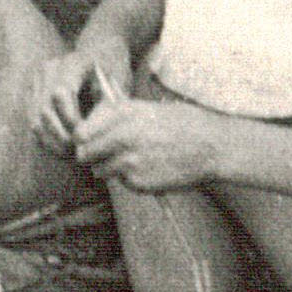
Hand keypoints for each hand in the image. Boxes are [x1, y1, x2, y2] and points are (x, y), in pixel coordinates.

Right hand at [34, 46, 121, 157]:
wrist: (101, 53)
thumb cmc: (114, 73)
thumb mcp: (116, 88)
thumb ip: (103, 110)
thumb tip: (83, 137)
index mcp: (73, 61)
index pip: (61, 93)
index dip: (70, 119)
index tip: (85, 137)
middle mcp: (50, 68)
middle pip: (44, 108)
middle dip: (60, 136)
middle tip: (77, 152)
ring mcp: (37, 80)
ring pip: (34, 118)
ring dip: (51, 141)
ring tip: (69, 155)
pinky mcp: (31, 94)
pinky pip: (32, 122)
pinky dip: (45, 139)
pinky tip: (61, 149)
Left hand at [70, 92, 234, 194]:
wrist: (212, 146)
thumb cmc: (180, 124)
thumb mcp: (146, 109)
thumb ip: (115, 116)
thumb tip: (85, 127)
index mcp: (122, 114)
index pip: (80, 134)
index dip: (83, 139)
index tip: (90, 141)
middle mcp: (122, 136)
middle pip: (84, 155)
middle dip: (92, 156)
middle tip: (107, 155)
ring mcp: (130, 161)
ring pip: (100, 171)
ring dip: (111, 169)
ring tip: (136, 160)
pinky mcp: (138, 182)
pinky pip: (123, 182)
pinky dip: (132, 179)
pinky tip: (151, 168)